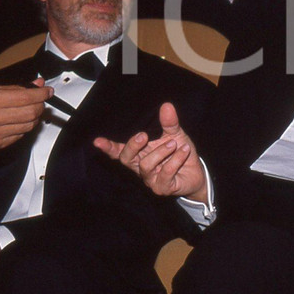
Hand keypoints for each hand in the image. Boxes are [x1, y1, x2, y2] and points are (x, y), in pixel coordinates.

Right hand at [0, 80, 50, 149]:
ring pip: (29, 126)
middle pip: (32, 113)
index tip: (47, 91)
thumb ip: (15, 87)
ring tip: (27, 110)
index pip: (28, 97)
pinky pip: (20, 136)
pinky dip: (23, 128)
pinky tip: (15, 121)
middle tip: (39, 100)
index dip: (42, 93)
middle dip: (40, 105)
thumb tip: (37, 84)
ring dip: (33, 117)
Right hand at [93, 102, 207, 202]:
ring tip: (175, 143)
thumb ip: (169, 123)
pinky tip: (184, 150)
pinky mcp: (163, 188)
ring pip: (146, 166)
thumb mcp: (175, 135)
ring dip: (161, 152)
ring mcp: (151, 180)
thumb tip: (166, 105)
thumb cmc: (180, 154)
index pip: (120, 151)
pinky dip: (176, 159)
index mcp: (140, 154)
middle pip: (126, 159)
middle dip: (133, 146)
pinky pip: (165, 173)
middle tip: (144, 135)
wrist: (197, 173)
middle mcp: (141, 168)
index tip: (97, 141)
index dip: (108, 147)